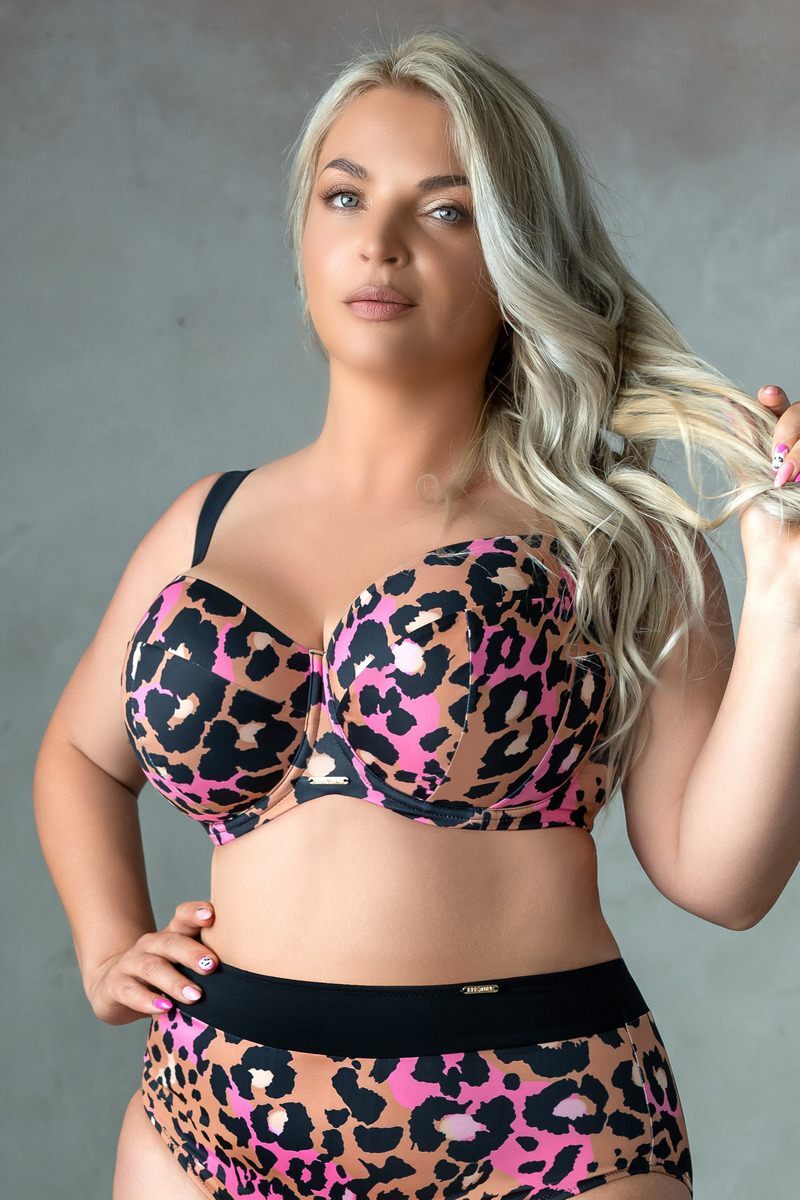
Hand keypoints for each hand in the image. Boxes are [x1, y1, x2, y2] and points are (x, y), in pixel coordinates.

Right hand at [85, 901, 217, 1024]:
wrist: (114, 984)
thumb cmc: (164, 973)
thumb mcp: (183, 964)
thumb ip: (209, 962)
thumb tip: (254, 973)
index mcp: (172, 934)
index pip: (183, 916)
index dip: (196, 913)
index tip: (213, 916)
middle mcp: (151, 943)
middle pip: (171, 942)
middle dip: (192, 953)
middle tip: (213, 966)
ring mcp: (132, 963)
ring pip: (152, 967)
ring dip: (174, 981)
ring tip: (195, 997)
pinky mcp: (116, 985)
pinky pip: (131, 991)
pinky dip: (147, 1001)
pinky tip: (164, 1010)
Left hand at [738, 384, 799, 588]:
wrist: (784, 566)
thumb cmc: (766, 531)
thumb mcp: (750, 481)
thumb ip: (746, 443)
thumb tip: (727, 404)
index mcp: (786, 450)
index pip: (783, 410)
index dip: (775, 398)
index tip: (766, 393)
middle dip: (789, 426)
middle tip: (776, 456)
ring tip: (786, 478)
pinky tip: (798, 481)